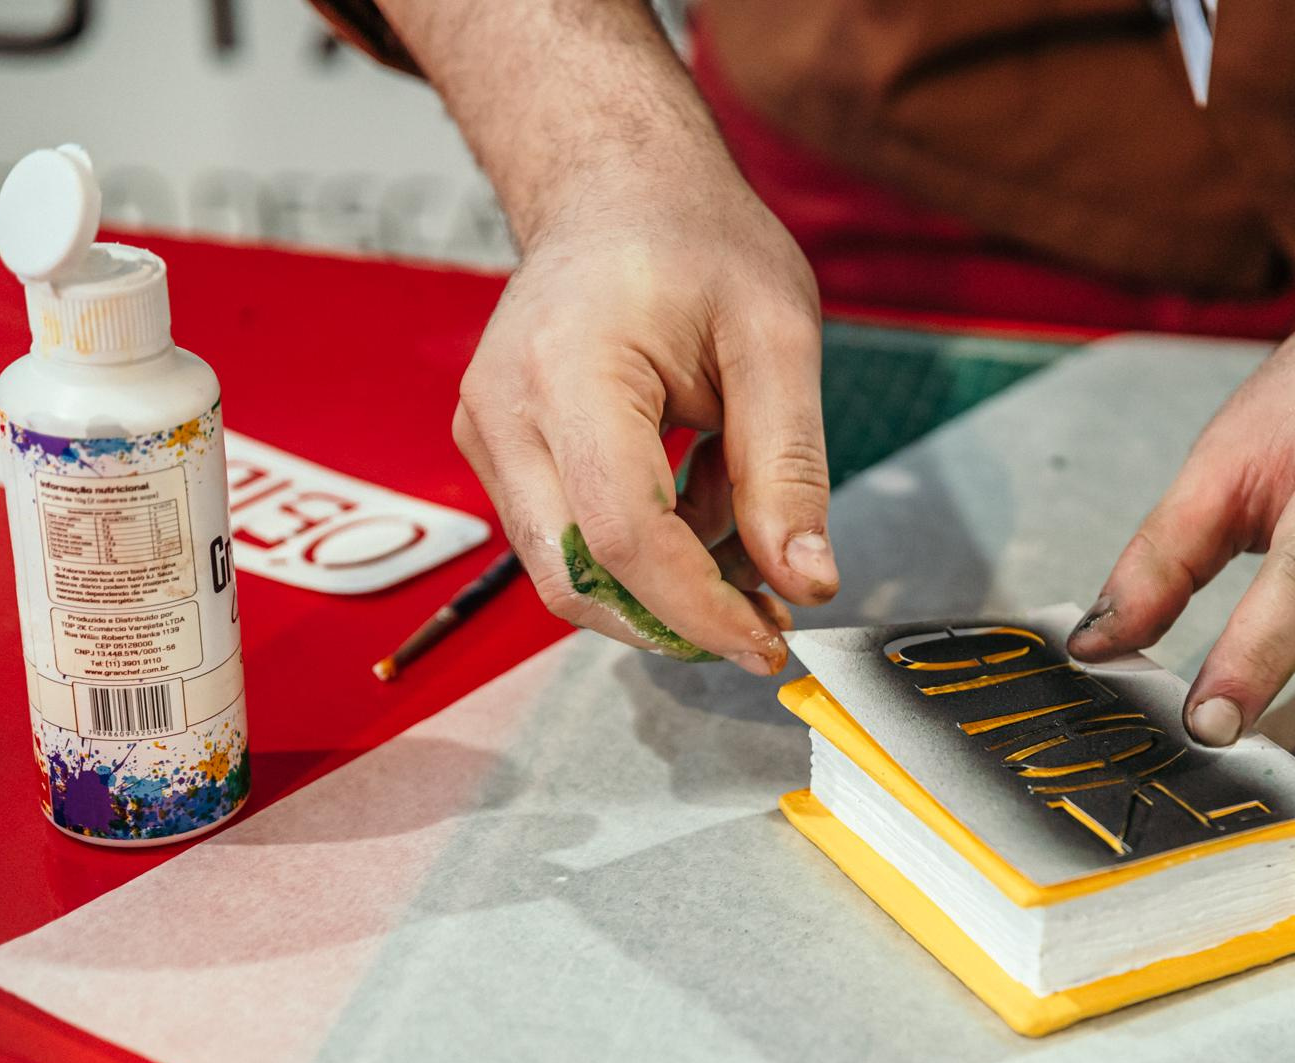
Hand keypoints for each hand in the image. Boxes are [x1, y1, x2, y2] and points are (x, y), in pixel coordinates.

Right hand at [451, 159, 834, 673]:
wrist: (616, 189)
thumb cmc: (696, 242)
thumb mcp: (776, 340)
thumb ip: (789, 469)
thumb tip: (806, 583)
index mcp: (570, 373)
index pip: (625, 535)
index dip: (700, 609)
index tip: (770, 642)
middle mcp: (503, 413)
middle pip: (580, 576)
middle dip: (679, 620)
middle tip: (769, 616)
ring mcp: (487, 437)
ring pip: (570, 573)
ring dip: (665, 589)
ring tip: (747, 533)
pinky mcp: (498, 454)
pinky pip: (567, 541)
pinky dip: (643, 555)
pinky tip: (703, 505)